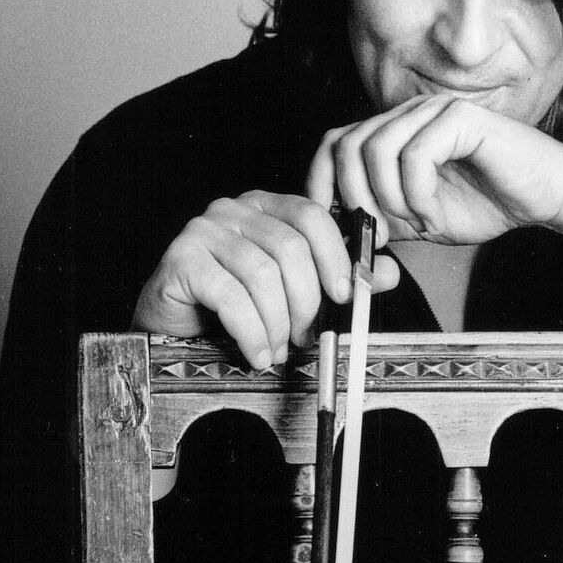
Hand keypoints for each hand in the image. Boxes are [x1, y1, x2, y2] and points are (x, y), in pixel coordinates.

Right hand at [133, 191, 400, 367]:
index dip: (335, 255)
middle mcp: (233, 209)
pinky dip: (252, 333)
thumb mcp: (294, 293)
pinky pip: (230, 296)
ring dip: (278, 323)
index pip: (312, 215)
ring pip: (262, 274)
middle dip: (307, 302)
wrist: (174, 331)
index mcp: (266, 207)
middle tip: (308, 338)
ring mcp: (203, 230)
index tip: (345, 296)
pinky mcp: (181, 259)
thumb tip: (387, 272)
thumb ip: (338, 279)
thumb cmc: (236, 309)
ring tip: (278, 351)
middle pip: (290, 247)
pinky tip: (257, 355)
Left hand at [307, 95, 562, 256]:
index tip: (332, 225)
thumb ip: (383, 218)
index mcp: (395, 132)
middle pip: (347, 145)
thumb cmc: (491, 203)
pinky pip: (415, 155)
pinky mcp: (460, 118)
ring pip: (376, 149)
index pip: (334, 143)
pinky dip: (417, 195)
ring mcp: (433, 110)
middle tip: (379, 234)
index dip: (321, 182)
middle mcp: (409, 113)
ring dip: (388, 199)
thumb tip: (340, 236)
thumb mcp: (421, 220)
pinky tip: (435, 215)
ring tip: (417, 223)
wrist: (547, 196)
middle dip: (354, 199)